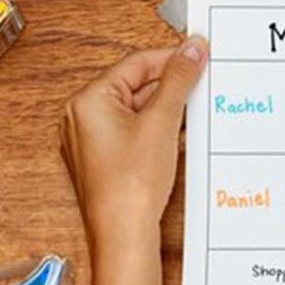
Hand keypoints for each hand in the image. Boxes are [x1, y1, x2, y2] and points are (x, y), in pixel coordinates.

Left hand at [60, 40, 207, 251]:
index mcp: (88, 101)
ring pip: (136, 111)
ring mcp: (91, 142)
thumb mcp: (162, 121)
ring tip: (194, 114)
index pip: (135, 64)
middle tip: (202, 84)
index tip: (198, 56)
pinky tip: (179, 137)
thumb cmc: (130, 186)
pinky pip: (133, 133)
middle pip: (135, 87)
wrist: (124, 234)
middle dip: (171, 87)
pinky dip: (157, 131)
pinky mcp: (104, 162)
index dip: (171, 59)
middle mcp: (82, 119)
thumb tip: (190, 49)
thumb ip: (178, 80)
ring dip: (166, 110)